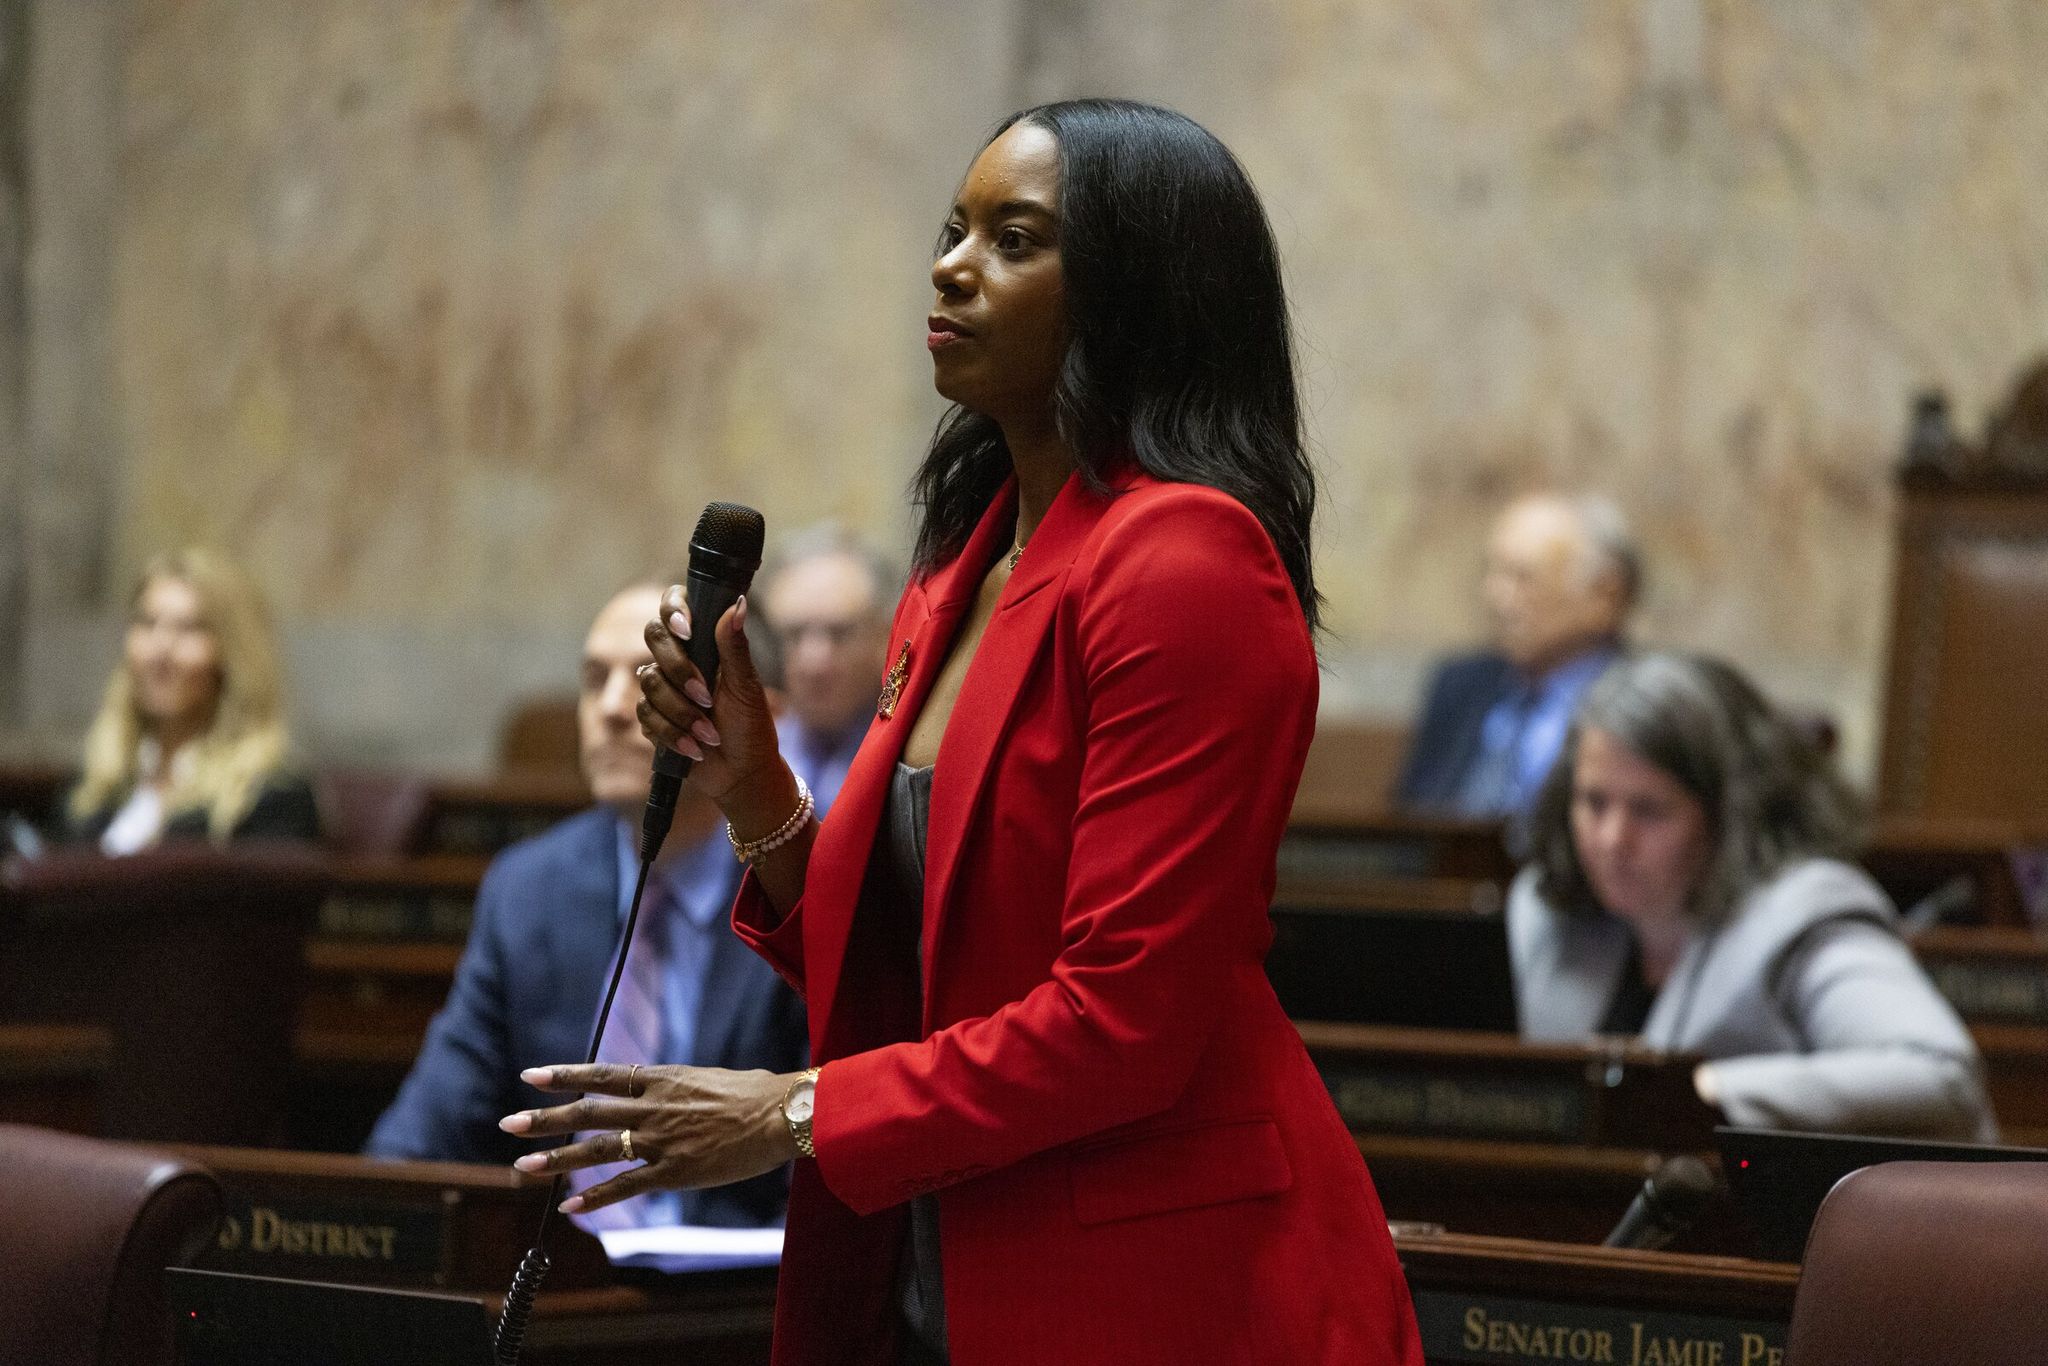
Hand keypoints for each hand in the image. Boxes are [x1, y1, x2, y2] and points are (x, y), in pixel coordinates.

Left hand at [500, 1062, 799, 1214]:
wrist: (783, 1114)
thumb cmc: (755, 1093)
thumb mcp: (706, 1078)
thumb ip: (675, 1087)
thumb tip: (658, 1089)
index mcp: (663, 1079)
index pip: (603, 1075)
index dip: (565, 1076)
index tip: (531, 1077)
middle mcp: (654, 1108)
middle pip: (589, 1113)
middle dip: (546, 1119)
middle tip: (510, 1123)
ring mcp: (662, 1140)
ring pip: (598, 1150)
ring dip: (557, 1159)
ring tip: (522, 1165)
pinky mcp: (676, 1171)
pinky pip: (626, 1186)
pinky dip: (595, 1198)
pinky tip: (569, 1206)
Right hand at [638, 587, 780, 805]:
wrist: (742, 772)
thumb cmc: (751, 726)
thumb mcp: (747, 686)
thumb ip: (735, 646)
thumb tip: (738, 604)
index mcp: (704, 643)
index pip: (674, 606)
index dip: (673, 610)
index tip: (687, 631)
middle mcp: (678, 659)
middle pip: (653, 637)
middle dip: (678, 670)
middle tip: (706, 697)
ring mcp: (662, 688)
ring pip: (649, 681)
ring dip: (682, 712)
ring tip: (710, 734)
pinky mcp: (652, 717)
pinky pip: (646, 714)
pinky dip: (673, 733)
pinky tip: (696, 747)